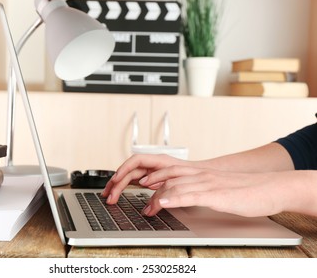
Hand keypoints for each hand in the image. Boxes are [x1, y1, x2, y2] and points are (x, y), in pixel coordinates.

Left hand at [103, 154, 316, 216]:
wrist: (262, 187)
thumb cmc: (231, 188)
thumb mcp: (199, 187)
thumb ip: (178, 189)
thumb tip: (158, 197)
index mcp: (184, 170)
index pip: (148, 165)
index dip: (126, 174)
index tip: (112, 188)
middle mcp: (189, 171)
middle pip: (151, 170)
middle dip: (127, 180)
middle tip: (112, 195)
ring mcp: (201, 180)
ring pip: (169, 182)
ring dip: (149, 194)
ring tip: (136, 207)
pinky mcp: (213, 192)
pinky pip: (189, 193)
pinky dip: (172, 198)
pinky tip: (160, 204)